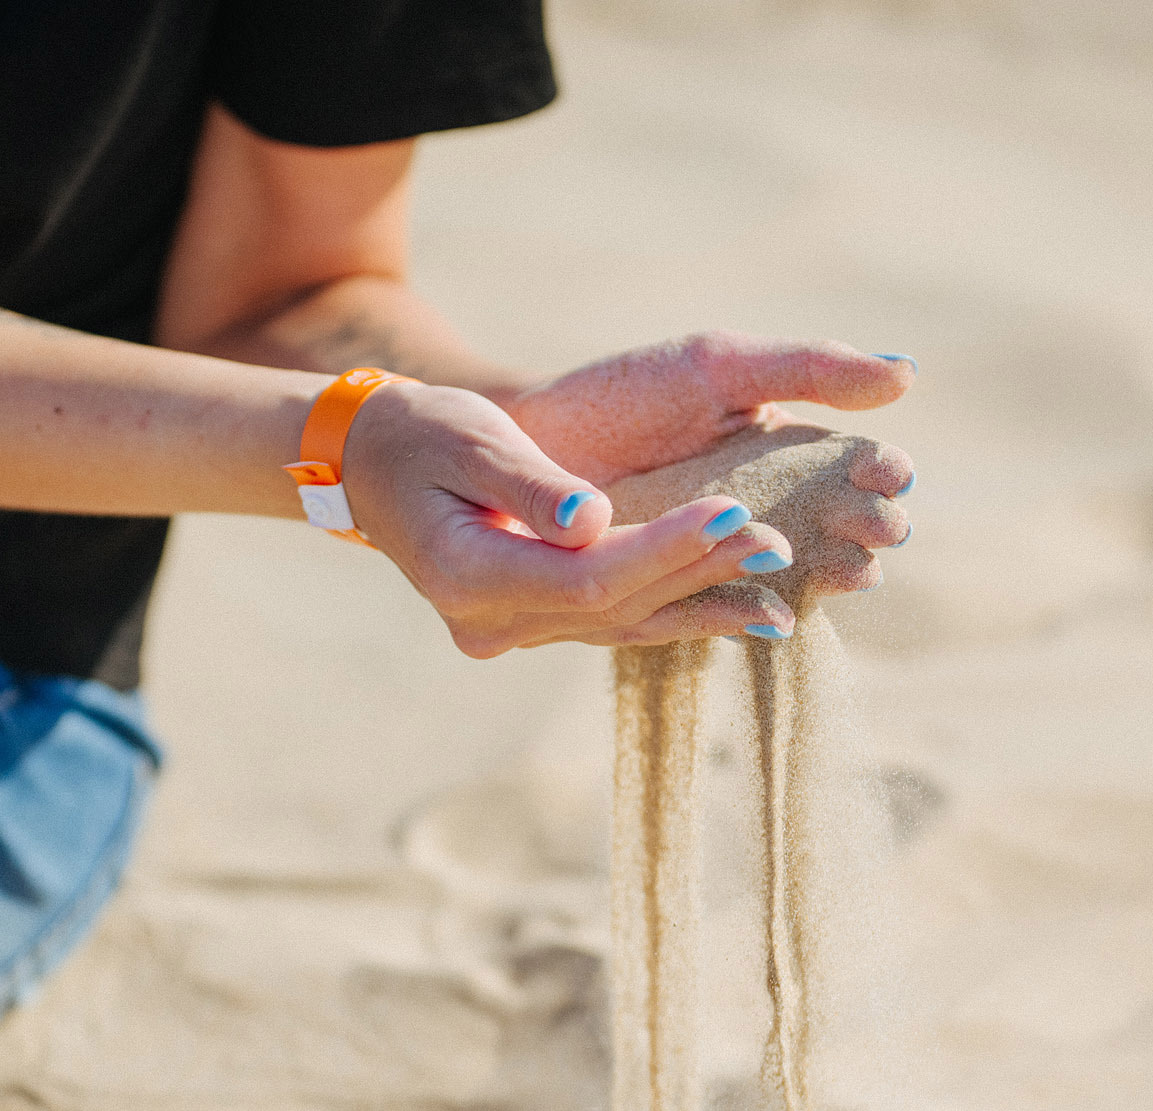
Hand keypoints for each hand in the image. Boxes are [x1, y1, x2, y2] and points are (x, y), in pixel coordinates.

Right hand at [339, 380, 799, 656]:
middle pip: (614, 606)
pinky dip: (676, 611)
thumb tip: (593, 520)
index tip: (731, 511)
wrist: (370, 467)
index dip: (663, 549)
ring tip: (781, 592)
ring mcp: (511, 633)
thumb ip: (529, 483)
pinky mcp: (535, 623)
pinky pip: (615, 623)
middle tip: (778, 546)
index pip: (586, 577)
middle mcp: (490, 623)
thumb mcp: (468, 439)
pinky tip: (739, 609)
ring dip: (702, 603)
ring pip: (622, 624)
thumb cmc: (419, 435)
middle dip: (699, 573)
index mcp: (465, 575)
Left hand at [508, 332, 916, 597]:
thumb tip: (907, 374)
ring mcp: (726, 558)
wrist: (527, 437)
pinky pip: (726, 609)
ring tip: (845, 571)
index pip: (853, 467)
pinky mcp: (681, 597)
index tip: (895, 475)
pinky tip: (777, 610)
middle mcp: (769, 510)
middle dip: (862, 530)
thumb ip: (808, 368)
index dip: (878, 473)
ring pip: (788, 571)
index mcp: (789, 452)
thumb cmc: (627, 394)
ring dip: (822, 573)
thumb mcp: (719, 366)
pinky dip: (751, 610)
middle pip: (834, 526)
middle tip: (882, 531)